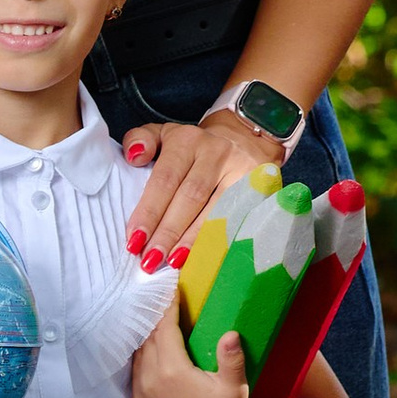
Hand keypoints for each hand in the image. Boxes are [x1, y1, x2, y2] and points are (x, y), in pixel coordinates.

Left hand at [120, 111, 286, 261]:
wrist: (241, 140)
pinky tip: (207, 256)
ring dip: (194, 239)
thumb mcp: (162, 135)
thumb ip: (139, 141)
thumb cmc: (191, 148)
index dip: (149, 212)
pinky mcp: (261, 186)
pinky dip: (222, 239)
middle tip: (150, 260)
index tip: (134, 241)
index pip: (165, 180)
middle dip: (168, 232)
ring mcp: (242, 169)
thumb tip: (134, 157)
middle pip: (190, 197)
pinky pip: (239, 217)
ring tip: (174, 262)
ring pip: (217, 209)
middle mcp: (215, 152)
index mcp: (186, 140)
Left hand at [129, 312, 260, 397]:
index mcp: (172, 370)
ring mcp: (141, 395)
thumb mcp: (234, 388)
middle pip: (148, 339)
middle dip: (155, 318)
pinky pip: (135, 375)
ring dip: (146, 338)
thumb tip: (231, 333)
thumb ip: (232, 359)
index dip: (167, 308)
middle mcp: (150, 380)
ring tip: (154, 322)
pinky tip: (148, 352)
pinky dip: (140, 359)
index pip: (164, 329)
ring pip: (138, 355)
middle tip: (161, 300)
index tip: (169, 290)